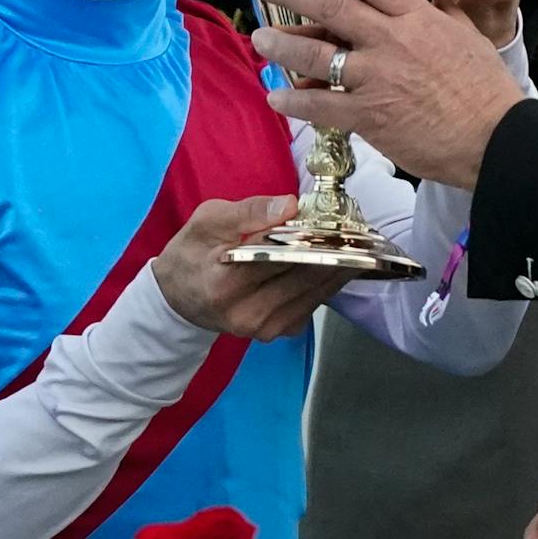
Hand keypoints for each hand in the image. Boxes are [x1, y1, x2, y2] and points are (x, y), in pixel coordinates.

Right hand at [152, 195, 357, 339]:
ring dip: (338, 268)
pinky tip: (340, 264)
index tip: (336, 221)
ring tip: (359, 244)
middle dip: (332, 251)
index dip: (309, 237)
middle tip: (359, 230)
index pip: (277, 256)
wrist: (178, 299)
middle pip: (303, 275)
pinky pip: (312, 304)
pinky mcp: (277, 333)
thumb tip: (290, 205)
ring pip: (315, 292)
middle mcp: (246, 312)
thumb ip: (248, 212)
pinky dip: (327, 283)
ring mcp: (264, 328)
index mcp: (223, 283)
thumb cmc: (191, 254)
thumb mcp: (207, 221)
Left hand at [250, 0, 523, 190]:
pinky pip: (322, 107)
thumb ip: (438, 7)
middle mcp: (393, 41)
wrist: (497, 138)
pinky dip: (295, 102)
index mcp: (417, 16)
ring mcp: (379, 79)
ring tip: (260, 39)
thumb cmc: (486, 88)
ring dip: (282, 45)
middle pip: (331, 7)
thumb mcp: (466, 33)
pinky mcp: (371, 117)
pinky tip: (276, 97)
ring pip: (317, 56)